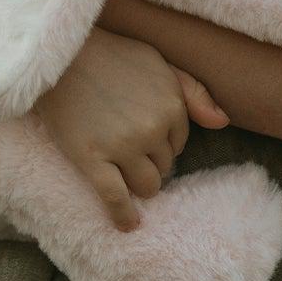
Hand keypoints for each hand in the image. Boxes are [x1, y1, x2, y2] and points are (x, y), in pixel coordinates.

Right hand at [30, 30, 229, 231]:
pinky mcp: (92, 159)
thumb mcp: (158, 63)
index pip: (178, 143)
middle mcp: (151, 128)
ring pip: (146, 186)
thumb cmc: (109, 56)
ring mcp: (122, 146)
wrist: (59, 55)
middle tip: (126, 152)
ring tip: (123, 176)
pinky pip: (114, 198)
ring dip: (138, 185)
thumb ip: (193, 92)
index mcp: (170, 105)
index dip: (160, 143)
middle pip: (164, 167)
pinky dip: (123, 215)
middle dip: (149, 163)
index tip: (141, 136)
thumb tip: (222, 123)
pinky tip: (127, 225)